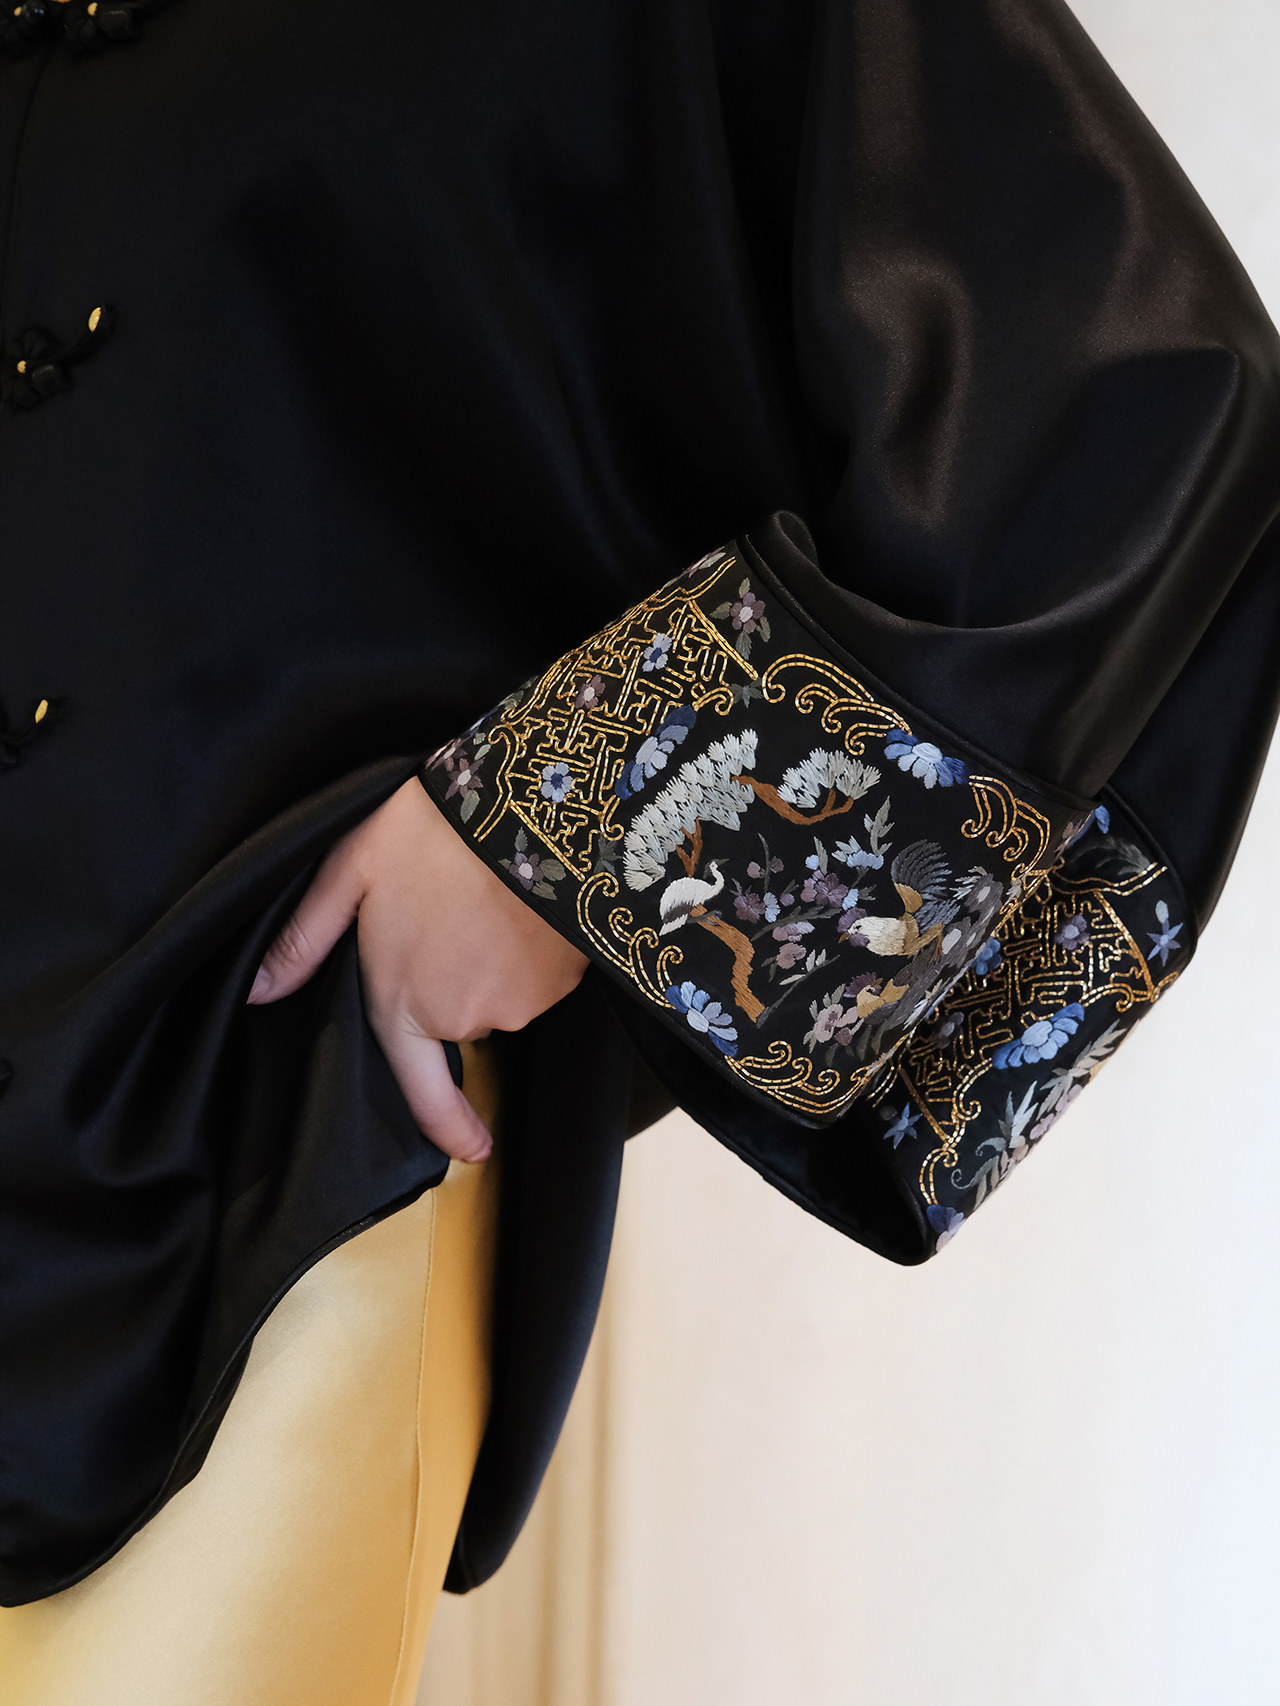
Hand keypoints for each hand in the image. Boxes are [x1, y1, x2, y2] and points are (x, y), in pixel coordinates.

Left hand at [247, 778, 587, 1160]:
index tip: (473, 1151)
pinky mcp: (567, 978)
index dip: (448, 1127)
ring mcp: (523, 1001)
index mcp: (404, 1000)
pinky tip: (523, 903)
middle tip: (447, 911)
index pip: (423, 1088)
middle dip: (454, 980)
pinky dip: (534, 948)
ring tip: (487, 896)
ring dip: (495, 960)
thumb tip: (259, 992)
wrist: (530, 806)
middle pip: (460, 1018)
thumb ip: (304, 939)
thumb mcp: (349, 871)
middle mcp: (466, 1016)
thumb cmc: (430, 834)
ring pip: (504, 993)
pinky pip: (544, 974)